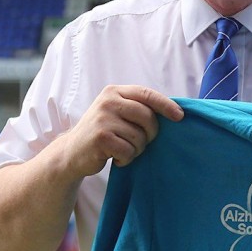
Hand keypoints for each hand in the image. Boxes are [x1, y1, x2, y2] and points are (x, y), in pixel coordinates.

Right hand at [60, 85, 183, 177]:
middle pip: (147, 117)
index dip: (166, 105)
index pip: (147, 94)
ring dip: (136, 149)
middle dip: (150, 134)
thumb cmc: (102, 132)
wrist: (71, 152)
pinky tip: (115, 157)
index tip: (180, 116)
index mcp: (114, 92)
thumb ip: (137, 107)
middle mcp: (108, 102)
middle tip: (141, 142)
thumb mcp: (116, 112)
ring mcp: (103, 119)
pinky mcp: (101, 138)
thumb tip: (173, 111)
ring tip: (122, 149)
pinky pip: (128, 150)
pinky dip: (126, 159)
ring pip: (139, 137)